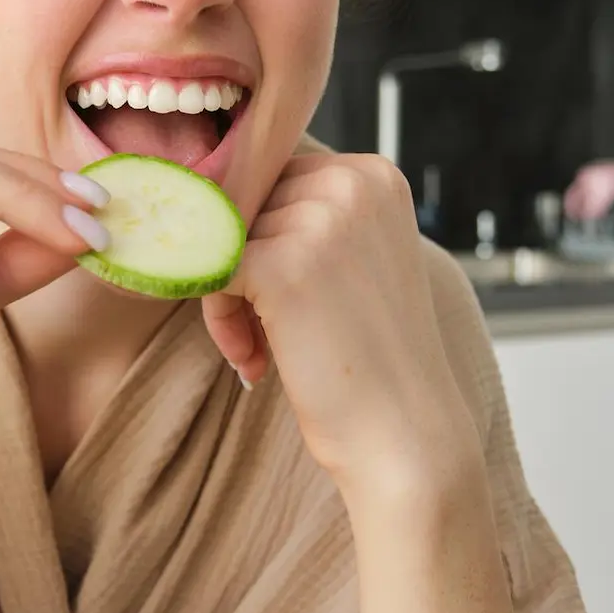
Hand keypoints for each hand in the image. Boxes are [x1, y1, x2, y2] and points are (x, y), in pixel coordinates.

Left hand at [202, 152, 478, 497]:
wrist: (405, 438)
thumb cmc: (371, 356)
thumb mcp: (355, 259)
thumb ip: (305, 217)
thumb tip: (208, 194)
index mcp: (374, 174)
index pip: (275, 178)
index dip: (263, 237)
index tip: (280, 295)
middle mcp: (351, 183)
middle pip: (246, 203)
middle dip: (241, 263)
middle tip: (262, 332)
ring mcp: (318, 222)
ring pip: (222, 236)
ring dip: (229, 298)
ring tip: (262, 350)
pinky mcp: (280, 265)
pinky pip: (209, 269)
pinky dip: (218, 318)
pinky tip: (252, 361)